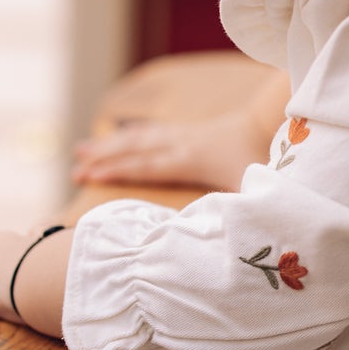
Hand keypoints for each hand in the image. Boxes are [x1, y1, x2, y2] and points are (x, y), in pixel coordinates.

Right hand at [72, 105, 271, 193]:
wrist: (274, 116)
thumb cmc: (263, 154)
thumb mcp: (248, 188)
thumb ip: (229, 210)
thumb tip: (210, 233)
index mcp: (190, 159)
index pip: (146, 166)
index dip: (116, 171)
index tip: (87, 176)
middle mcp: (181, 143)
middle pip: (134, 149)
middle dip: (102, 157)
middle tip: (73, 165)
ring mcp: (186, 133)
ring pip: (140, 136)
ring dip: (111, 142)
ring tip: (84, 146)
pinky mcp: (194, 129)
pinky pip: (156, 130)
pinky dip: (135, 133)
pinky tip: (126, 133)